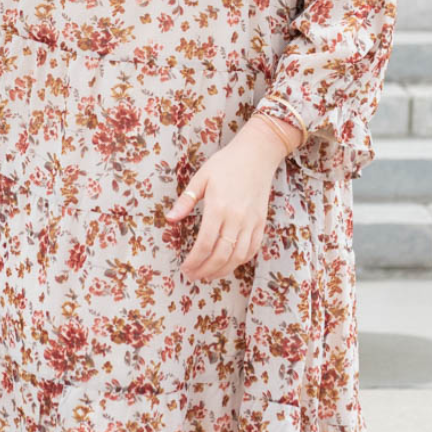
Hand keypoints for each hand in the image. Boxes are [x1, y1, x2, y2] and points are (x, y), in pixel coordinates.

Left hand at [165, 117, 292, 282]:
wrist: (257, 155)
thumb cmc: (225, 164)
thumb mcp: (201, 178)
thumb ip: (186, 201)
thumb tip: (170, 219)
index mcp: (219, 207)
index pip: (205, 244)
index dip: (194, 260)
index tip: (185, 268)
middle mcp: (237, 218)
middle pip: (222, 255)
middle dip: (206, 270)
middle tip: (194, 277)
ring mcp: (252, 222)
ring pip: (238, 256)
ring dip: (222, 270)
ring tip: (208, 275)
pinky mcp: (261, 222)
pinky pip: (252, 249)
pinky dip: (240, 261)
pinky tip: (229, 264)